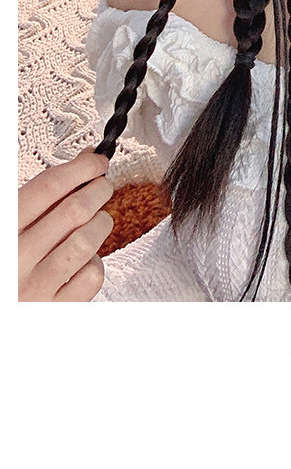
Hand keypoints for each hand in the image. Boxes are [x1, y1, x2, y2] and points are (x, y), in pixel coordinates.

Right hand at [18, 149, 113, 301]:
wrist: (5, 306)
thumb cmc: (9, 261)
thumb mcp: (12, 225)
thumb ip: (39, 198)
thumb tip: (83, 163)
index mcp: (3, 228)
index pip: (48, 186)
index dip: (80, 168)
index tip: (97, 162)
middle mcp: (16, 256)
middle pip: (74, 210)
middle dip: (98, 191)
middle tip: (102, 187)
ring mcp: (37, 284)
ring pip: (87, 240)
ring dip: (101, 223)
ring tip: (99, 219)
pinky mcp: (57, 307)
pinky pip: (91, 275)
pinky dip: (95, 262)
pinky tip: (86, 258)